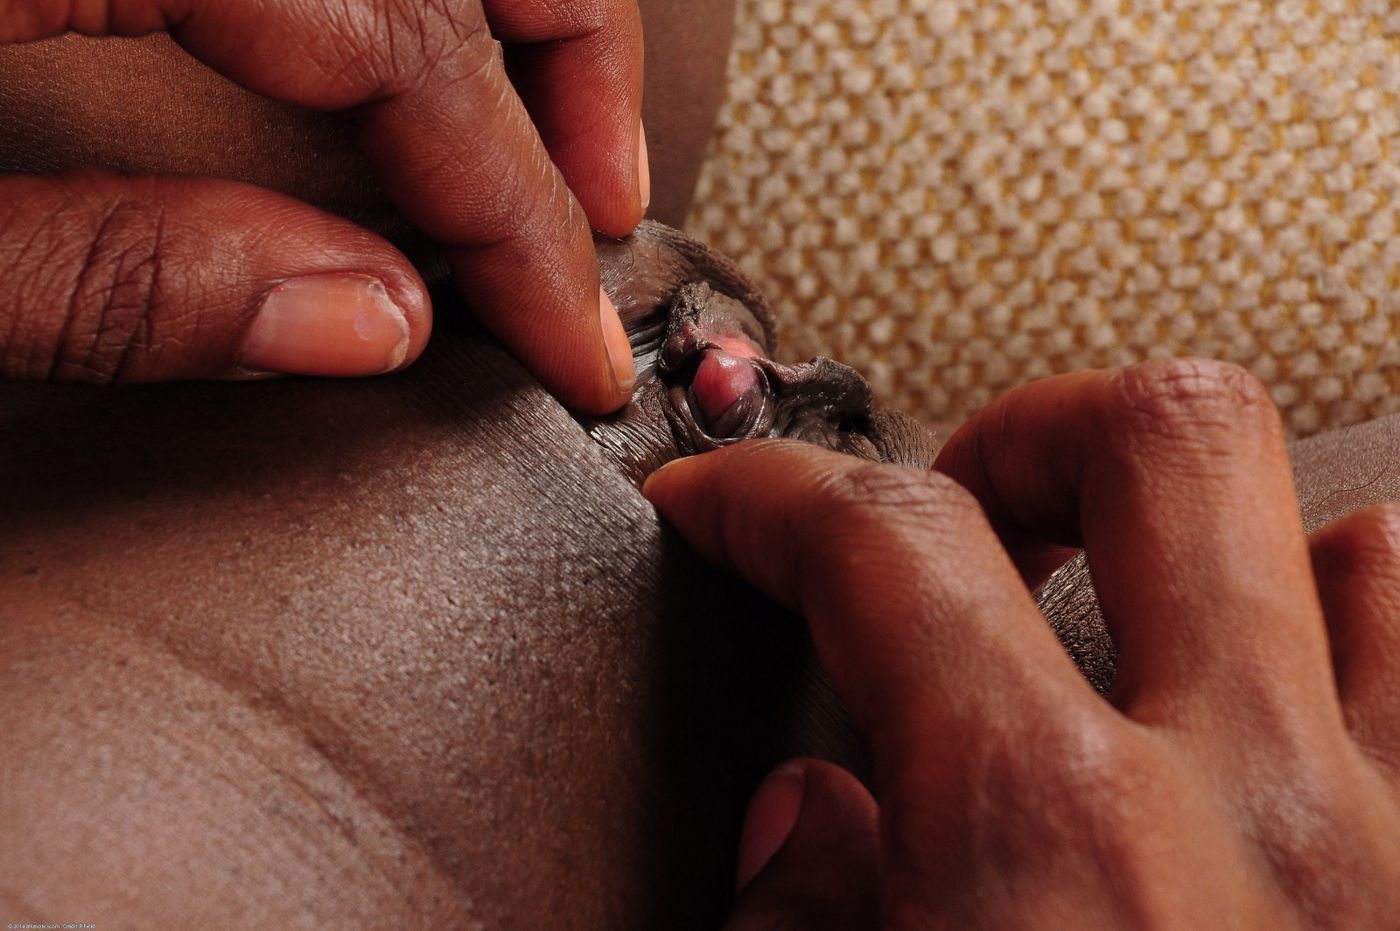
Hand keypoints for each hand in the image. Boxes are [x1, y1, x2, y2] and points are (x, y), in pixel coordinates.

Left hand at [0, 0, 644, 411]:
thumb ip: (118, 282)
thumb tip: (364, 325)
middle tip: (610, 212)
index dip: (518, 204)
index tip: (568, 335)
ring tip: (543, 141)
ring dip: (504, 19)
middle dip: (572, 60)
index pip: (411, 39)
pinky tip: (407, 75)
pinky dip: (405, 3)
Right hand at [644, 359, 1399, 927]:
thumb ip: (793, 924)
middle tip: (959, 499)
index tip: (730, 502)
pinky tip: (1279, 698)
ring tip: (1125, 589)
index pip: (882, 544)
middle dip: (1020, 431)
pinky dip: (1350, 638)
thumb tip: (797, 826)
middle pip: (1148, 439)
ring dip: (1212, 537)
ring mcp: (1393, 850)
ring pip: (1346, 535)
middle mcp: (1257, 818)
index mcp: (1046, 849)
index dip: (769, 491)